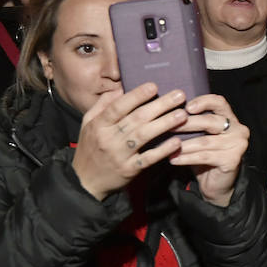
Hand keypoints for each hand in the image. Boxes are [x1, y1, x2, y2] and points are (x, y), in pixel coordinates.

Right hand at [72, 84, 188, 199]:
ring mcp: (119, 155)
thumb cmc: (90, 148)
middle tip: (179, 95)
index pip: (118, 107)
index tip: (153, 86)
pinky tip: (177, 142)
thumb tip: (119, 88)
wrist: (85, 181)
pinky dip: (163, 150)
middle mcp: (109, 138)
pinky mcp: (129, 170)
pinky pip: (148, 159)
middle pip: (136, 118)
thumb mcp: (88, 124)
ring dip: (165, 124)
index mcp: (99, 125)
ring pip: (144, 136)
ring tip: (182, 114)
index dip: (136, 96)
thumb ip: (102, 105)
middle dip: (160, 105)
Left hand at [166, 93, 248, 206]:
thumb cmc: (206, 155)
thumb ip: (194, 123)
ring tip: (167, 146)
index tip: (187, 106)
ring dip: (183, 144)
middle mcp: (238, 129)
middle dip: (187, 123)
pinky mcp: (232, 160)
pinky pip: (204, 157)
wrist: (217, 183)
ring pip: (205, 141)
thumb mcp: (201, 135)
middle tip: (168, 126)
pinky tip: (173, 159)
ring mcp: (238, 145)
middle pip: (210, 121)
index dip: (203, 101)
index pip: (219, 102)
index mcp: (230, 118)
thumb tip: (169, 113)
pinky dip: (187, 158)